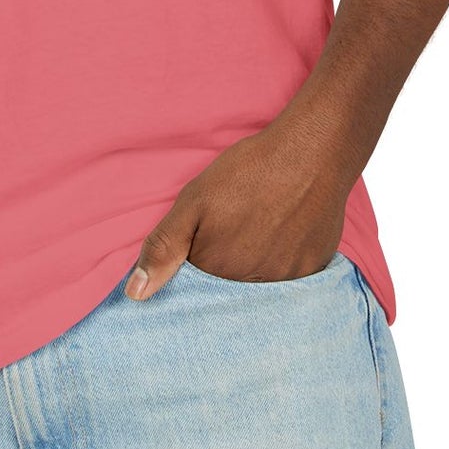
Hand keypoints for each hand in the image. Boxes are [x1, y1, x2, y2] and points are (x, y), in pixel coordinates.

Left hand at [124, 124, 350, 298]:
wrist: (311, 152)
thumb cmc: (248, 172)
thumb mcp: (194, 201)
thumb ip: (163, 247)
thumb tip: (135, 295)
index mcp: (217, 271)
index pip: (194, 291)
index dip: (194, 268)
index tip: (202, 245)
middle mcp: (253, 286)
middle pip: (227, 291)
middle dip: (223, 272)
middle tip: (235, 231)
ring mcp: (287, 281)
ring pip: (259, 288)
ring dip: (253, 271)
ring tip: (258, 232)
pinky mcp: (313, 271)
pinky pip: (291, 282)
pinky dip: (282, 266)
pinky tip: (282, 236)